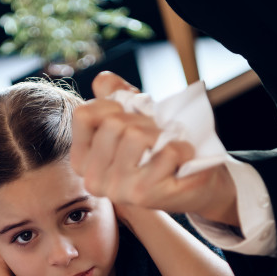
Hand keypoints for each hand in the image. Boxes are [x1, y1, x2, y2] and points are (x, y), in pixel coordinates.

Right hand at [70, 72, 238, 224]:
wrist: (193, 180)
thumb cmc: (159, 146)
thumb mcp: (133, 115)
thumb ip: (114, 94)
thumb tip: (104, 80)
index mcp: (82, 159)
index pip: (84, 114)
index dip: (111, 105)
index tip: (130, 118)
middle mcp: (93, 178)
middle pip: (113, 123)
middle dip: (142, 120)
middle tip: (156, 136)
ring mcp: (116, 189)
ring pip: (137, 136)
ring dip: (162, 134)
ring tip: (166, 147)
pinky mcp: (143, 194)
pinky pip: (166, 152)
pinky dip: (182, 149)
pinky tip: (182, 161)